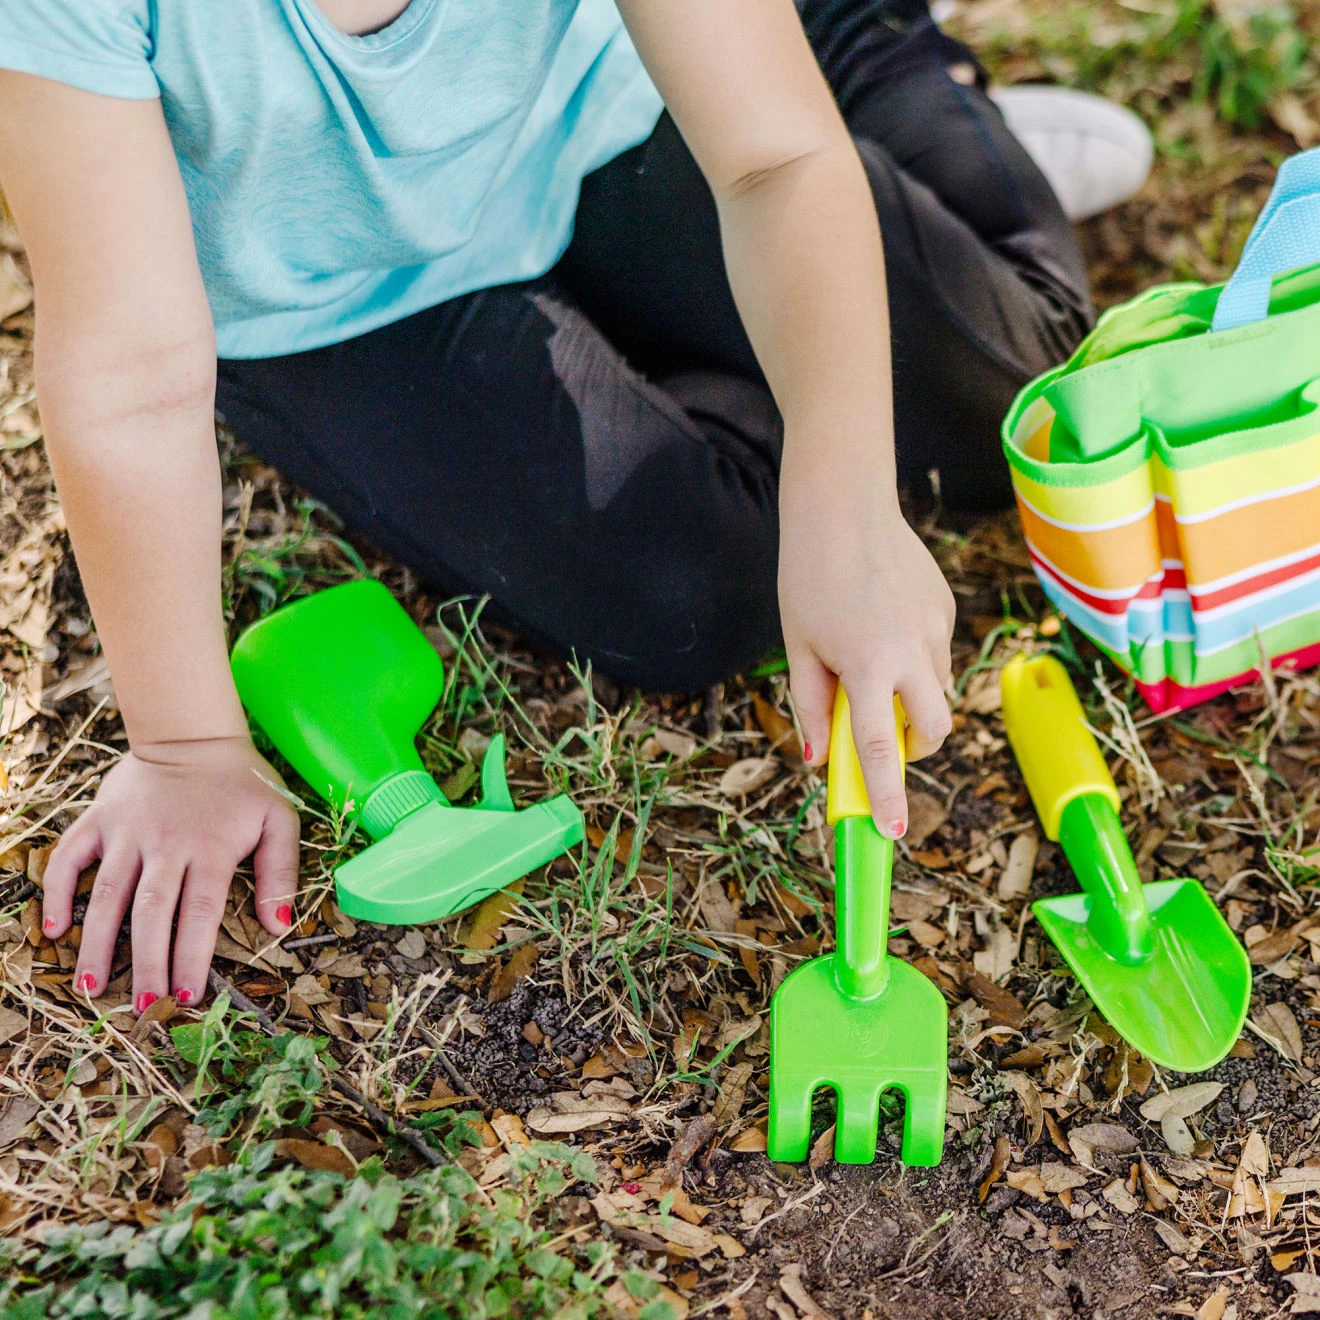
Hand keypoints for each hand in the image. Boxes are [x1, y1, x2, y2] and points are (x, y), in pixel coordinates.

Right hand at [40, 736, 299, 1011]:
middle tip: (142, 1007)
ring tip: (91, 987)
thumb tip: (280, 925)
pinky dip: (57, 891)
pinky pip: (69, 858)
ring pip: (107, 894)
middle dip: (147, 963)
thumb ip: (281, 871)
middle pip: (151, 913)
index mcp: (210, 849)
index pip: (199, 913)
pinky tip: (53, 929)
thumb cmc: (242, 784)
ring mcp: (127, 833)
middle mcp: (165, 844)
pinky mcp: (99, 820)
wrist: (193, 735)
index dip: (191, 956)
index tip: (185, 996)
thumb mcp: (279, 819)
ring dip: (98, 942)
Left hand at [779, 473, 953, 837]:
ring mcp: (935, 629)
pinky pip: (935, 654)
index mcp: (867, 666)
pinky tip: (882, 625)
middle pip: (933, 729)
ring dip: (911, 701)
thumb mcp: (798, 646)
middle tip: (883, 742)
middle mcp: (911, 652)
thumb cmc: (808, 577)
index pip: (879, 749)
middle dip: (913, 749)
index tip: (893, 832)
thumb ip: (811, 706)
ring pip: (937, 691)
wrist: (843, 506)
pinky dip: (914, 661)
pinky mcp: (945, 609)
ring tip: (870, 664)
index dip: (886, 795)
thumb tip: (819, 759)